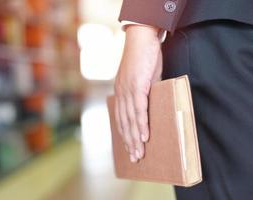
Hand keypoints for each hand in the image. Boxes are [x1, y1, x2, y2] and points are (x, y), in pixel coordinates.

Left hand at [114, 25, 162, 162]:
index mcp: (120, 92)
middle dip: (129, 142)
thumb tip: (150, 106)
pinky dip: (142, 124)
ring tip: (139, 154)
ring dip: (135, 139)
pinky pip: (139, 109)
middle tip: (134, 158)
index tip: (129, 147)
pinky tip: (144, 137)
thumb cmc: (143, 58)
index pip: (121, 118)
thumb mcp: (143, 79)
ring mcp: (128, 90)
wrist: (141, 38)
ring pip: (130, 119)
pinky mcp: (137, 86)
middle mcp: (121, 93)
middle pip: (124, 123)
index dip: (124, 134)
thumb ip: (144, 93)